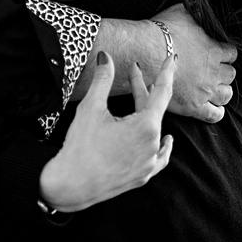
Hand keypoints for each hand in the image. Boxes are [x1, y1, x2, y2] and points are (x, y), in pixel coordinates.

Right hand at [38, 53, 174, 211]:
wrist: (71, 185)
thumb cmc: (81, 146)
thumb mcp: (91, 107)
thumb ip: (102, 79)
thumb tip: (105, 57)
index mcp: (146, 126)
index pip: (161, 92)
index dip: (166, 73)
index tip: (170, 59)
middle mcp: (152, 145)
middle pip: (153, 110)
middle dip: (142, 89)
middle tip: (134, 72)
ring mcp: (149, 163)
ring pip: (154, 131)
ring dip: (148, 114)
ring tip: (143, 98)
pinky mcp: (142, 176)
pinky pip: (159, 157)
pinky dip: (162, 146)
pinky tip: (166, 140)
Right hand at [151, 4, 236, 123]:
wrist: (145, 53)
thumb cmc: (160, 32)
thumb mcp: (181, 12)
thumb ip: (194, 12)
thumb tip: (198, 7)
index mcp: (214, 50)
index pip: (231, 54)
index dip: (225, 54)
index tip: (218, 53)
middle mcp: (213, 72)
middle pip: (231, 74)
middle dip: (224, 72)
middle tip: (213, 71)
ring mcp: (205, 90)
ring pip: (226, 94)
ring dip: (222, 91)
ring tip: (214, 89)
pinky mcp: (194, 106)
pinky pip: (214, 114)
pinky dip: (216, 112)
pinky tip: (213, 109)